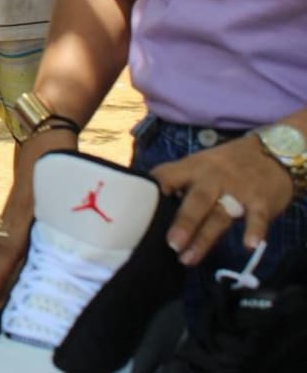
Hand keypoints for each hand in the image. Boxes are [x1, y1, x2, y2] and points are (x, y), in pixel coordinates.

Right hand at [0, 128, 77, 303]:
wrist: (40, 130)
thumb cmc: (62, 156)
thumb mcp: (71, 178)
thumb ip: (82, 205)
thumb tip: (106, 233)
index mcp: (28, 206)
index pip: (10, 244)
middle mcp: (16, 210)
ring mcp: (11, 207)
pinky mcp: (12, 205)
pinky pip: (0, 232)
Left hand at [152, 135, 294, 265]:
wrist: (274, 152)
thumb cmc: (226, 165)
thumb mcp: (200, 166)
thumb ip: (181, 185)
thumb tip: (151, 209)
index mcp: (192, 168)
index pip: (166, 177)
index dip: (151, 192)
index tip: (136, 213)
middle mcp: (212, 178)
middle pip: (195, 200)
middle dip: (183, 222)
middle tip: (170, 244)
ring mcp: (237, 189)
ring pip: (219, 215)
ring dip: (204, 237)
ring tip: (188, 258)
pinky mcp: (261, 201)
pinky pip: (257, 217)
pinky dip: (255, 230)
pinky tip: (250, 245)